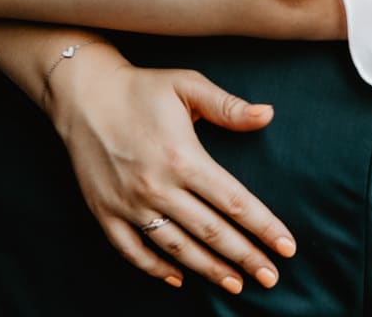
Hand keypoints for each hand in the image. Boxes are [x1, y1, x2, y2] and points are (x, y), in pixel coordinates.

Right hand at [47, 48, 295, 292]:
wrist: (83, 94)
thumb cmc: (142, 87)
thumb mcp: (188, 86)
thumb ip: (229, 106)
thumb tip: (268, 115)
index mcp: (183, 158)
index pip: (234, 202)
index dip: (264, 227)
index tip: (288, 246)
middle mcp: (157, 187)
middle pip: (211, 232)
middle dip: (246, 257)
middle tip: (271, 277)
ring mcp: (129, 204)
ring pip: (177, 248)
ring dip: (210, 270)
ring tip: (236, 284)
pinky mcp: (105, 212)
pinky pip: (133, 251)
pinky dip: (156, 269)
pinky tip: (179, 278)